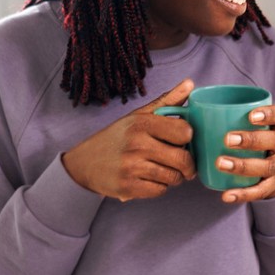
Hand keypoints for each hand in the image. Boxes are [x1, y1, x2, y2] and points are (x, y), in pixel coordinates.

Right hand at [62, 79, 197, 201]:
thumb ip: (167, 101)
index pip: (184, 131)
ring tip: (166, 170)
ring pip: (174, 178)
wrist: (84, 163)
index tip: (183, 141)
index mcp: (142, 123)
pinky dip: (160, 187)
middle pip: (183, 159)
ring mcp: (131, 167)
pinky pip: (160, 191)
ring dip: (175, 177)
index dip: (188, 138)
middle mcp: (137, 144)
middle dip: (188, 165)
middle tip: (184, 164)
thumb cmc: (118, 137)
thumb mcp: (139, 116)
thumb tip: (190, 83)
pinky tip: (151, 179)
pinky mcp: (128, 188)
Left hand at [216, 102, 274, 203]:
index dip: (271, 113)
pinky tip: (226, 195)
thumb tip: (187, 108)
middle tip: (227, 139)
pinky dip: (243, 194)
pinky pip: (259, 191)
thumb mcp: (251, 126)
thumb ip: (229, 116)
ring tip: (220, 163)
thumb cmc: (253, 140)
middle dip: (252, 140)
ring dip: (243, 165)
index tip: (250, 115)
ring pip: (268, 166)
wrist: (273, 171)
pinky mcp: (272, 185)